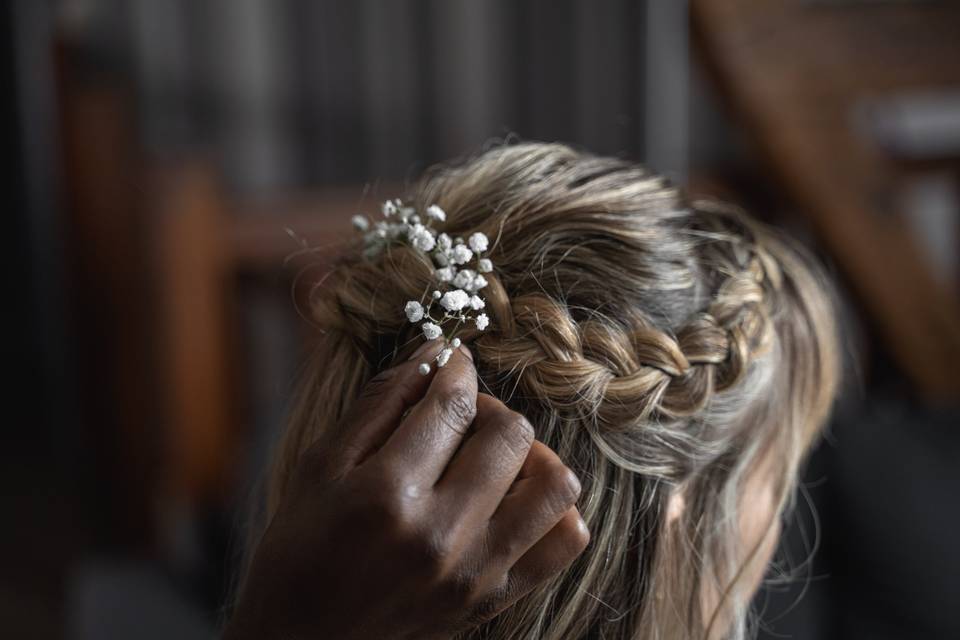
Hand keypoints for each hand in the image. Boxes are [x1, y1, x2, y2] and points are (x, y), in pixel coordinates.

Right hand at [224, 342, 588, 639]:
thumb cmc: (300, 547)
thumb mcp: (322, 465)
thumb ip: (380, 404)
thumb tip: (434, 354)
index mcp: (387, 495)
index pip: (453, 404)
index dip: (457, 368)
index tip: (452, 361)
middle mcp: (440, 536)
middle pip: (511, 434)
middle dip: (488, 406)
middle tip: (461, 414)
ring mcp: (475, 574)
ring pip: (554, 483)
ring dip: (529, 453)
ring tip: (494, 456)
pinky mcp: (493, 600)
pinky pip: (566, 541)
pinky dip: (554, 509)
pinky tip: (515, 498)